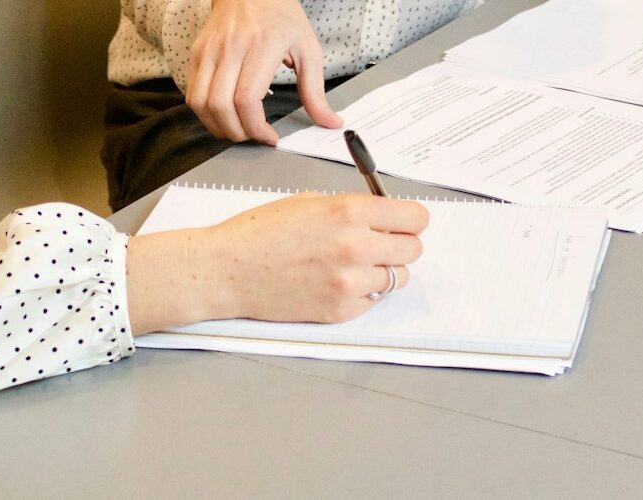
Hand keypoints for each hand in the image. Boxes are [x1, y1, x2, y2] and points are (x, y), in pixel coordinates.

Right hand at [126, 193, 427, 332]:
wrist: (227, 270)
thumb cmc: (261, 232)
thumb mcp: (310, 202)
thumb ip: (352, 208)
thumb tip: (384, 216)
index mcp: (349, 211)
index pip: (415, 218)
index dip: (410, 220)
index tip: (403, 223)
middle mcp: (356, 246)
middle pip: (413, 249)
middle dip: (399, 244)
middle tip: (378, 244)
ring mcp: (350, 282)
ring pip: (397, 278)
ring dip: (383, 271)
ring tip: (354, 265)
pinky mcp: (341, 310)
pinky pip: (373, 300)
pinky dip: (362, 293)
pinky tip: (335, 282)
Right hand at [185, 0, 343, 145]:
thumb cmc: (281, 16)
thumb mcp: (308, 48)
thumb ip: (316, 90)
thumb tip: (330, 122)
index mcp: (261, 47)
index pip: (247, 99)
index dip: (256, 128)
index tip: (270, 136)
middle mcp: (231, 48)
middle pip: (220, 106)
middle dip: (238, 133)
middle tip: (254, 136)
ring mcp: (209, 50)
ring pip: (200, 103)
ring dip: (217, 126)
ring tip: (238, 129)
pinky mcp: (197, 53)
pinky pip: (192, 93)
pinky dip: (205, 112)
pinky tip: (223, 115)